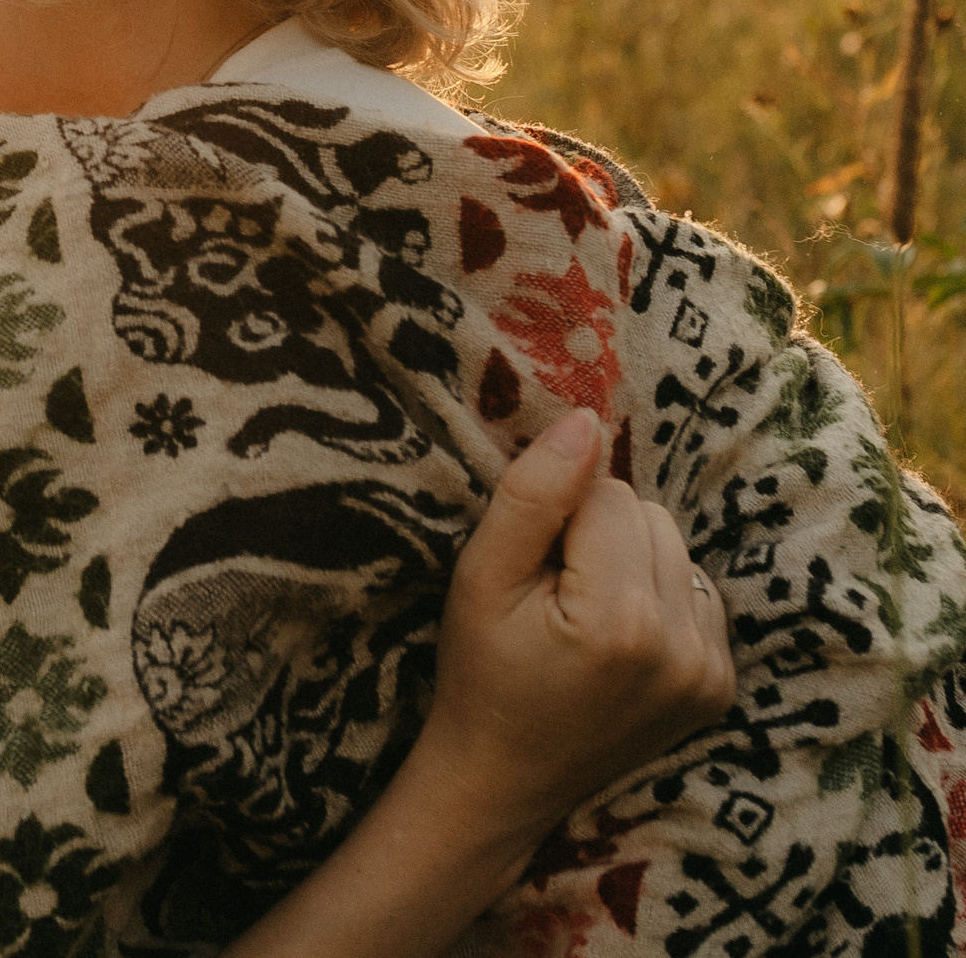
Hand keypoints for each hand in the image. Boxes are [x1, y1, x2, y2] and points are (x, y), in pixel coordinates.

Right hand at [415, 406, 735, 832]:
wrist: (502, 779)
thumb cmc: (478, 673)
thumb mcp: (479, 578)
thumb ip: (532, 496)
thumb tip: (585, 419)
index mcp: (620, 619)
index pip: (609, 495)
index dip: (557, 518)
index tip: (529, 573)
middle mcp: (683, 647)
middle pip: (651, 517)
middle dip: (599, 535)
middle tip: (552, 595)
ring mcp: (710, 672)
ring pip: (676, 550)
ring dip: (631, 562)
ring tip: (583, 616)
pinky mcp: (721, 686)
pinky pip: (696, 593)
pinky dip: (656, 598)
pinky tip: (616, 637)